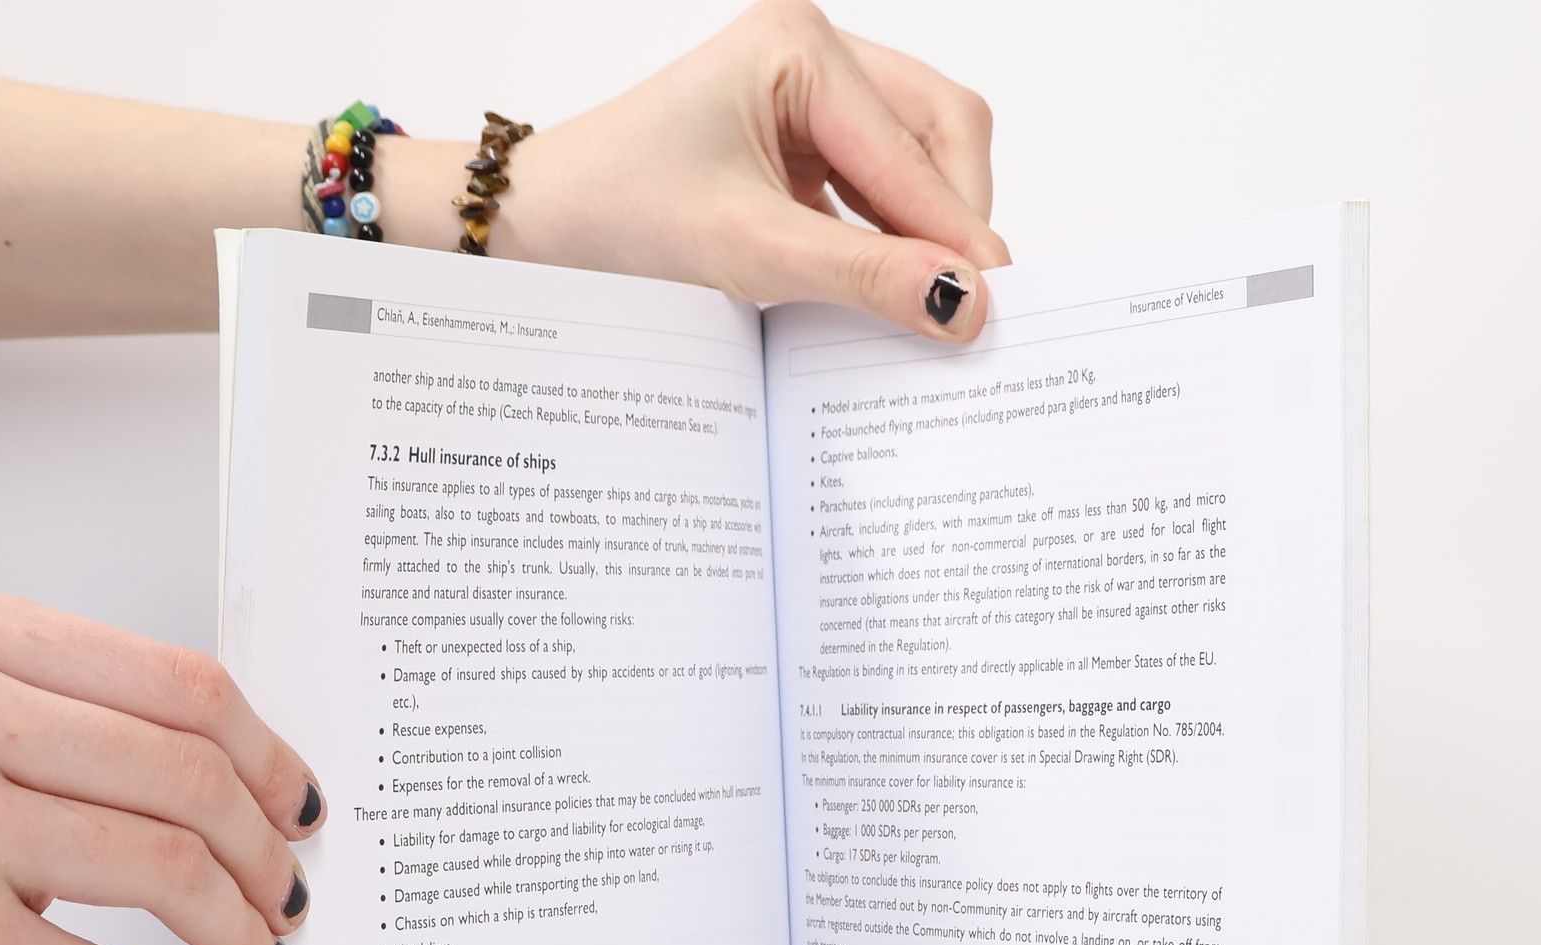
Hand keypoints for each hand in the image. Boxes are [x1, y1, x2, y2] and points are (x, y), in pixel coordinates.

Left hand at [388, 1, 1009, 338]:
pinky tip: (894, 283)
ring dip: (930, 227)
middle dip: (957, 215)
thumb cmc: (618, 218)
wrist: (542, 227)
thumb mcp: (749, 254)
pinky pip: (883, 180)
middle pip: (940, 128)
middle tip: (973, 304)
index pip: (916, 145)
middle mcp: (814, 49)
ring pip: (920, 154)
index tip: (998, 303)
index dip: (959, 229)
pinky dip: (896, 233)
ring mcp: (812, 90)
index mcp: (799, 44)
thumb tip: (964, 303)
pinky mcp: (803, 136)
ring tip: (934, 299)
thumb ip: (863, 276)